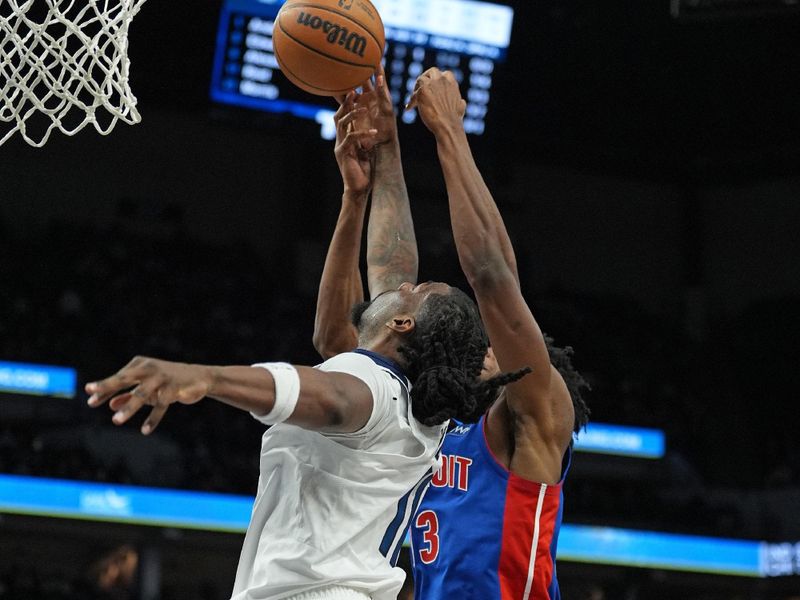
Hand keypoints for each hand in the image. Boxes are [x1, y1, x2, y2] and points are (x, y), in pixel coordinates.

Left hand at [86, 356, 210, 434]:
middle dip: (108, 387)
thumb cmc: (168, 381)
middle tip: (91, 396)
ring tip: (115, 421)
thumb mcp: (147, 388)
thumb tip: (110, 405)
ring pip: (142, 393)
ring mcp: (162, 377)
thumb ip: (129, 395)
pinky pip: (161, 405)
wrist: (199, 377)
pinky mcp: (174, 388)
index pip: (118, 378)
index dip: (103, 390)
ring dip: (129, 408)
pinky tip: (145, 430)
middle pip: (124, 378)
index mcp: (140, 365)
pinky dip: (153, 418)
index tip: (90, 401)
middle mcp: (149, 368)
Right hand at [333, 91, 376, 195]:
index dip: (347, 104)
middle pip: (338, 116)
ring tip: (363, 108)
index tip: (354, 91)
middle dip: (345, 103)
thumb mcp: (366, 151)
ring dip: (352, 114)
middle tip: (353, 91)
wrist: (358, 189)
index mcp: (345, 138)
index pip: (343, 117)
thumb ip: (364, 139)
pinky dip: (362, 134)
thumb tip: (372, 127)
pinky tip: (373, 132)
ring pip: (342, 124)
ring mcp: (340, 146)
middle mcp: (340, 140)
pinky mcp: (343, 154)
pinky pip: (351, 138)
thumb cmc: (363, 171)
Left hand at [335, 65, 396, 149]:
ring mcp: (380, 102)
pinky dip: (383, 86)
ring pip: (379, 83)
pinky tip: (380, 76)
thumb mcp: (351, 120)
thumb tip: (330, 100)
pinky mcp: (388, 108)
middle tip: (363, 50)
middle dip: (364, 66)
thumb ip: (344, 108)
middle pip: (367, 79)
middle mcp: (371, 99)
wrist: (379, 148)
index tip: (347, 58)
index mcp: (361, 100)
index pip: (355, 83)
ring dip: (378, 71)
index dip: (351, 72)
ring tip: (375, 57)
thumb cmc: (365, 137)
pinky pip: (384, 95)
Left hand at [406, 68, 465, 135]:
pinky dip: (411, 101)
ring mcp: (432, 84)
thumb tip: (461, 102)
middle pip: (432, 71)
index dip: (437, 80)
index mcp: (452, 82)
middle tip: (421, 88)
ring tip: (414, 98)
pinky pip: (414, 94)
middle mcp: (442, 80)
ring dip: (417, 87)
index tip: (433, 87)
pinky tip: (409, 109)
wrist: (447, 124)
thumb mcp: (460, 107)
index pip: (444, 74)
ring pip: (421, 79)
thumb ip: (459, 102)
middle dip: (426, 78)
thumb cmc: (454, 120)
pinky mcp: (422, 91)